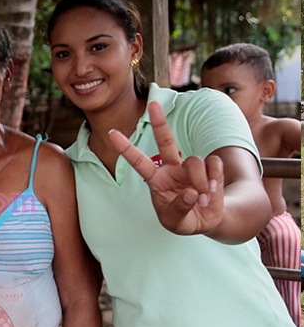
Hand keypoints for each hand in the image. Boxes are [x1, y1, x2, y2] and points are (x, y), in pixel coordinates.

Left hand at [109, 101, 223, 235]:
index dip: (126, 148)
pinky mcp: (210, 168)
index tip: (111, 133)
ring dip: (200, 181)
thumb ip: (179, 207)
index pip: (138, 161)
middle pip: (166, 141)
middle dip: (160, 122)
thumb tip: (192, 192)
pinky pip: (213, 163)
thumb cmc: (182, 219)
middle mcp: (171, 168)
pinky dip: (214, 178)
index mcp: (156, 179)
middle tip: (153, 104)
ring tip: (202, 198)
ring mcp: (190, 167)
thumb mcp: (174, 222)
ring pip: (195, 161)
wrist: (205, 222)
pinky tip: (212, 191)